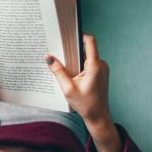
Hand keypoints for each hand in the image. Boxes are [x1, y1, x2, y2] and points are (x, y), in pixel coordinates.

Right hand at [46, 34, 122, 151]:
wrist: (98, 117)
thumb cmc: (85, 105)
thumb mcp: (68, 89)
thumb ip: (58, 72)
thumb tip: (49, 58)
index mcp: (95, 66)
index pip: (90, 41)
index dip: (80, 34)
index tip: (68, 34)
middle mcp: (101, 65)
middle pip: (86, 49)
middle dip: (73, 50)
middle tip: (60, 51)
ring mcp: (103, 69)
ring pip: (88, 57)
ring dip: (76, 59)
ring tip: (65, 66)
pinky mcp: (101, 73)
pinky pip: (90, 63)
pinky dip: (81, 66)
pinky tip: (72, 74)